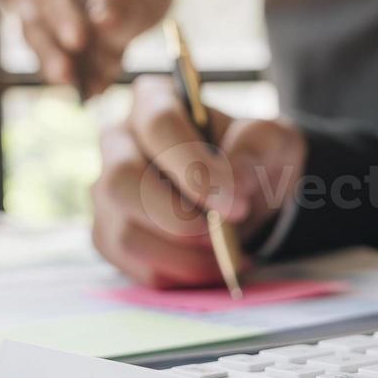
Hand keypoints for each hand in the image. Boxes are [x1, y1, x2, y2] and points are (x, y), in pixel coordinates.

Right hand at [5, 0, 170, 98]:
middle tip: (68, 75)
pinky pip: (55, 67)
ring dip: (59, 70)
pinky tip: (94, 90)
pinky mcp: (45, 53)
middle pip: (33, 23)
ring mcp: (35, 26)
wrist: (130, 4)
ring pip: (39, 50)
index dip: (61, 16)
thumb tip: (102, 19)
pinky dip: (76, 79)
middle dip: (51, 53)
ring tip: (83, 89)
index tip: (78, 41)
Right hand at [92, 76, 306, 287]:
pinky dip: (177, 275)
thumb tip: (233, 182)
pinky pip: (132, 267)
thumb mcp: (270, 139)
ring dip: (182, 256)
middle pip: (121, 180)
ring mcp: (107, 192)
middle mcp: (118, 143)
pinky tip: (208, 266)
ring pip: (123, 232)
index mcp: (153, 102)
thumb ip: (253, 147)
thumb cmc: (251, 157)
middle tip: (220, 232)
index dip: (193, 167)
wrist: (248, 194)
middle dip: (176, 218)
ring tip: (223, 254)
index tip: (234, 202)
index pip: (157, 126)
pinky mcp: (110, 235)